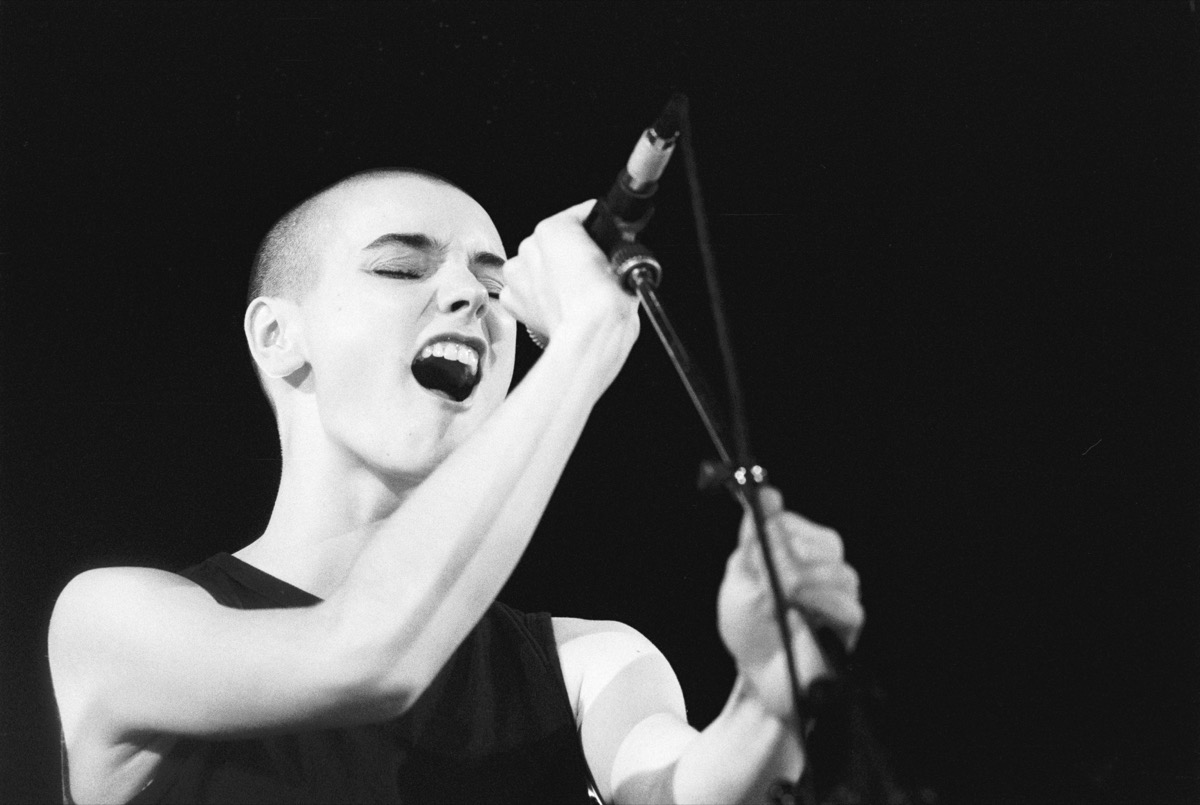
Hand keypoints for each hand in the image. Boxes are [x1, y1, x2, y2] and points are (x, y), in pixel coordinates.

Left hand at [499, 200, 639, 347]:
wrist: (590, 335)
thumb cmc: (605, 302)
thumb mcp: (624, 261)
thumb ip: (609, 246)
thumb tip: (608, 252)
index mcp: (555, 228)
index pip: (576, 217)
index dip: (592, 229)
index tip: (600, 239)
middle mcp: (530, 247)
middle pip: (552, 243)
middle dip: (569, 255)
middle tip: (589, 274)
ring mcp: (518, 273)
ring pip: (535, 266)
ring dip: (550, 275)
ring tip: (573, 293)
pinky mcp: (512, 299)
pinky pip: (524, 291)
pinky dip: (536, 297)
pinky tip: (556, 304)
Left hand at [717, 487, 863, 718]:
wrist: (760, 676)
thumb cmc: (750, 628)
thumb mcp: (741, 579)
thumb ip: (755, 538)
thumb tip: (768, 495)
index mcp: (795, 550)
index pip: (793, 523)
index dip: (776, 533)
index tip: (756, 548)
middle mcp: (823, 565)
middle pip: (825, 542)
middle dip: (790, 562)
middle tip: (771, 585)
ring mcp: (840, 592)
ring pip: (838, 572)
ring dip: (804, 588)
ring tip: (782, 607)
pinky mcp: (850, 622)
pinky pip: (848, 604)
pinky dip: (821, 608)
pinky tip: (801, 617)